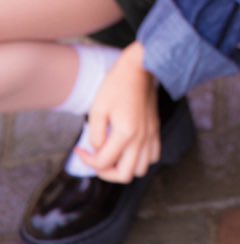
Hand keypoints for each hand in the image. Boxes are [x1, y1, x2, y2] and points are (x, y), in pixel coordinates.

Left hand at [76, 42, 159, 182]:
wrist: (139, 68)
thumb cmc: (117, 85)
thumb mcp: (98, 108)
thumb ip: (95, 134)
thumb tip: (96, 148)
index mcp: (125, 133)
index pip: (103, 162)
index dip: (86, 160)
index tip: (80, 149)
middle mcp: (140, 138)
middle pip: (124, 175)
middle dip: (106, 172)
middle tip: (96, 159)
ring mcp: (150, 135)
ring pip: (141, 169)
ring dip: (125, 168)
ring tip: (113, 156)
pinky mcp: (155, 130)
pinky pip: (153, 156)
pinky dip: (141, 159)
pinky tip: (130, 150)